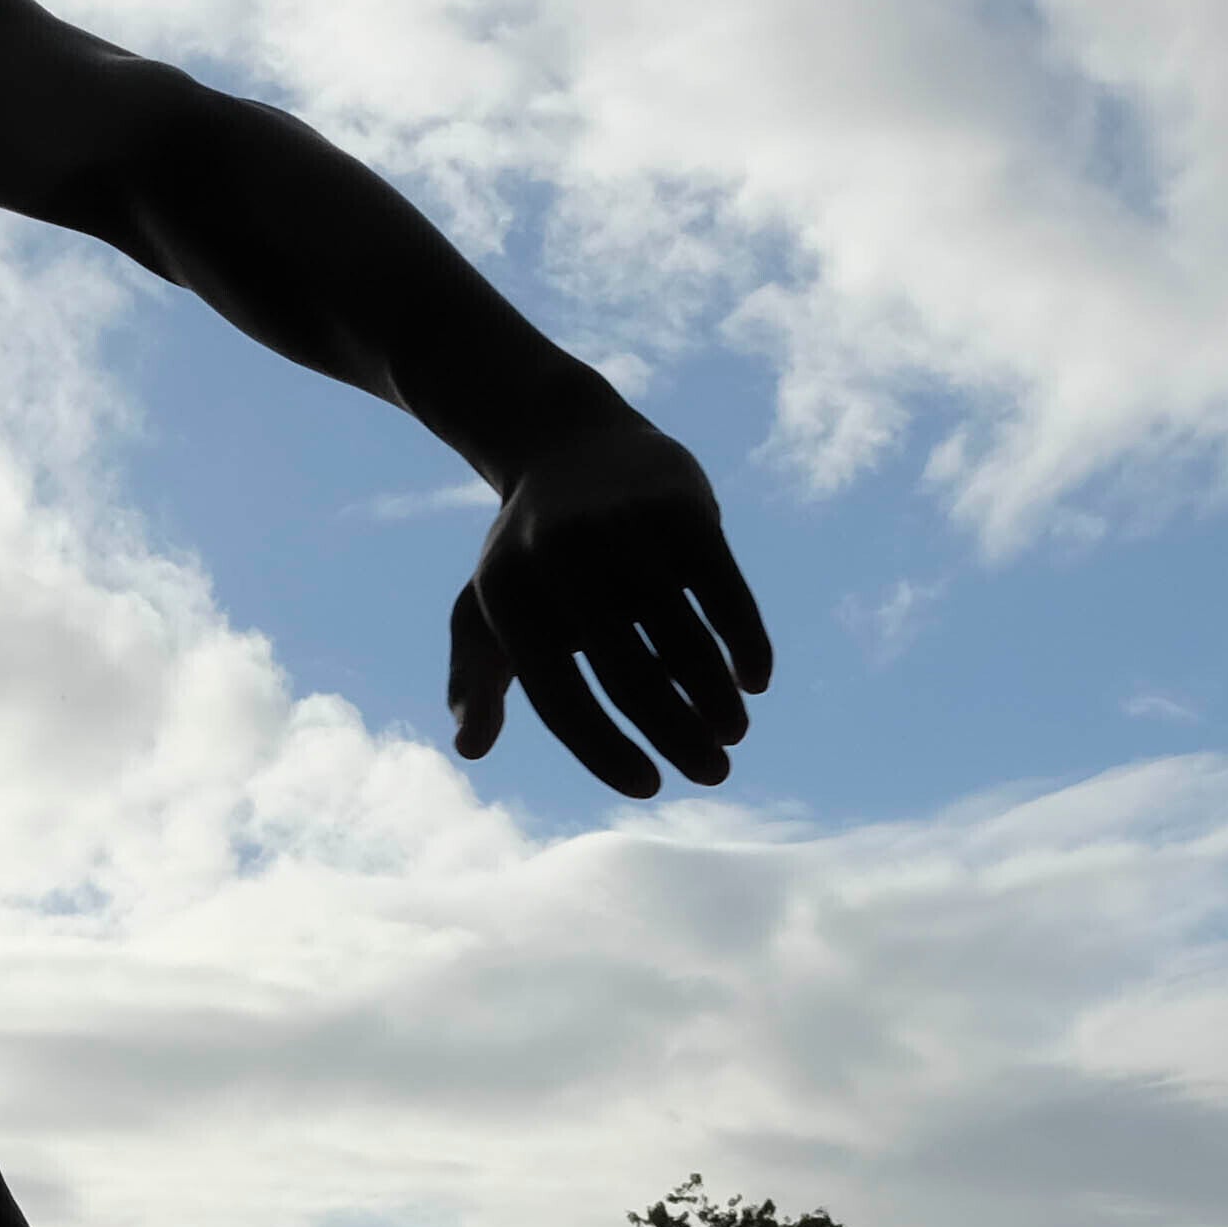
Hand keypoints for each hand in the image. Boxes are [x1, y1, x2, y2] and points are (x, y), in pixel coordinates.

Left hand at [447, 420, 774, 798]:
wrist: (566, 439)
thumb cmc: (527, 552)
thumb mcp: (486, 608)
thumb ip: (474, 679)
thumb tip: (471, 750)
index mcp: (508, 596)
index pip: (561, 697)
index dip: (605, 750)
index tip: (649, 787)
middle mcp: (562, 558)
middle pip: (628, 674)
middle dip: (676, 736)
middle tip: (714, 775)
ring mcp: (622, 526)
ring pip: (681, 636)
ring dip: (715, 698)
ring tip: (733, 733)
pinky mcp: (678, 503)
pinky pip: (721, 588)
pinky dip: (744, 639)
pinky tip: (756, 680)